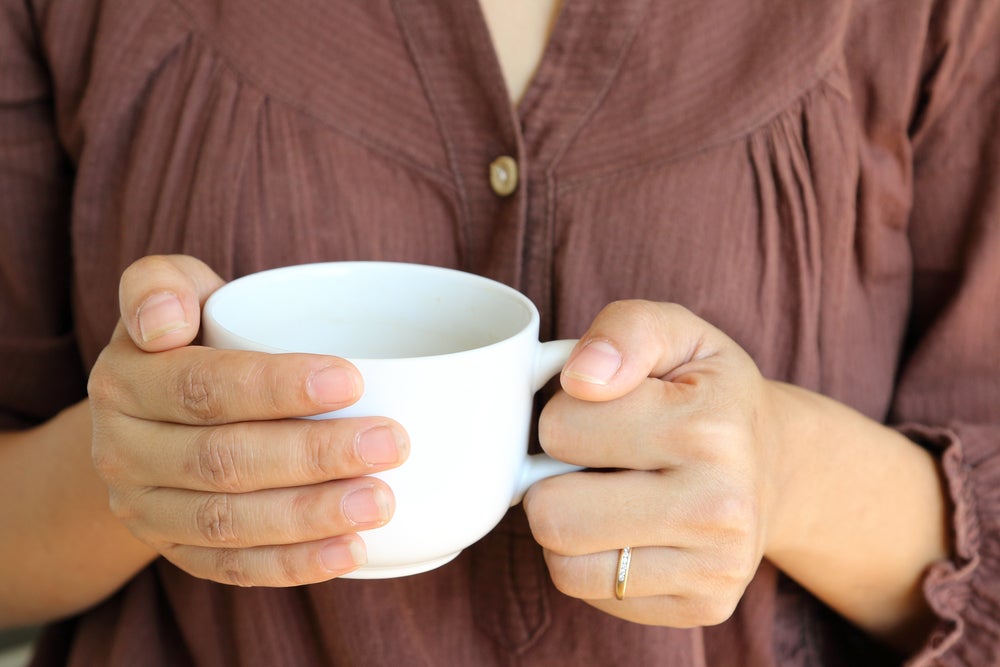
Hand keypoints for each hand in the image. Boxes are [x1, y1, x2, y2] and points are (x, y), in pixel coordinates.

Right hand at [88, 255, 408, 585]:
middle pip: (222, 460)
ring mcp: (146, 510)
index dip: (276, 387)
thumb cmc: (189, 336)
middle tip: (393, 443)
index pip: (201, 387)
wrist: (152, 412)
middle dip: (314, 455)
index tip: (353, 380)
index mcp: (124, 383)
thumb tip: (164, 322)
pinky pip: (233, 567)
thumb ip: (163, 283)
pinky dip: (293, 565)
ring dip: (310, 516)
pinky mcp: (177, 551)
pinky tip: (352, 551)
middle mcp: (122, 452)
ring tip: (381, 501)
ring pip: (228, 523)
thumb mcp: (171, 290)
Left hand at [524, 300, 783, 626]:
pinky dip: (593, 562)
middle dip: (553, 481)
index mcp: (707, 428)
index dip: (566, 414)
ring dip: (569, 527)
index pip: (558, 429)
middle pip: (551, 515)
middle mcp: (719, 507)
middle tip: (596, 462)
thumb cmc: (705, 392)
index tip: (604, 412)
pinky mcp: (704, 608)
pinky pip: (591, 594)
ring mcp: (716, 568)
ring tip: (609, 494)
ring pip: (564, 566)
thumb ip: (624, 330)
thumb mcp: (674, 333)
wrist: (774, 462)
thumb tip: (581, 377)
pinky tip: (629, 530)